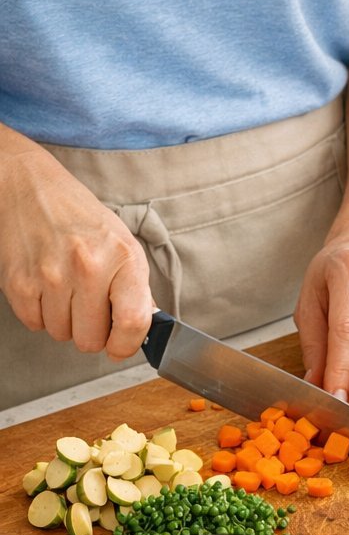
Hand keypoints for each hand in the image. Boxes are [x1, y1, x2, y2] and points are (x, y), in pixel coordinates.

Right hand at [0, 147, 153, 358]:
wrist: (30, 187)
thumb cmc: (81, 218)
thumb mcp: (123, 245)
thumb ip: (136, 289)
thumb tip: (144, 329)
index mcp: (122, 258)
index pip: (132, 322)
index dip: (126, 345)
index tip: (120, 346)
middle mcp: (87, 266)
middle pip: (91, 340)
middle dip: (91, 331)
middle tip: (88, 305)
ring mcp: (50, 275)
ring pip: (61, 334)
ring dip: (64, 320)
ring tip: (65, 288)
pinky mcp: (19, 282)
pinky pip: (34, 324)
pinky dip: (40, 313)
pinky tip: (45, 287)